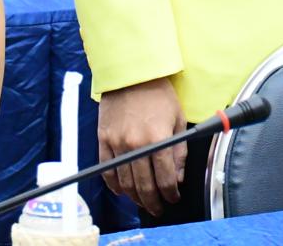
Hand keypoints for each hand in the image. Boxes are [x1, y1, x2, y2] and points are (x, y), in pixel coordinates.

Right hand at [97, 77, 186, 216]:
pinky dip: (114, 185)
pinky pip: (107, 170)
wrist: (132, 74)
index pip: (164, 179)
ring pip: (124, 182)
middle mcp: (136, 145)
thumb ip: (179, 151)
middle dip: (153, 202)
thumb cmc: (158, 94)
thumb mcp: (177, 120)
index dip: (170, 194)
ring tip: (142, 201)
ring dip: (134, 197)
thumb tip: (178, 177)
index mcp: (158, 139)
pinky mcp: (103, 139)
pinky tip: (122, 190)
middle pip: (143, 186)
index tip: (173, 198)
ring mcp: (117, 143)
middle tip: (158, 208)